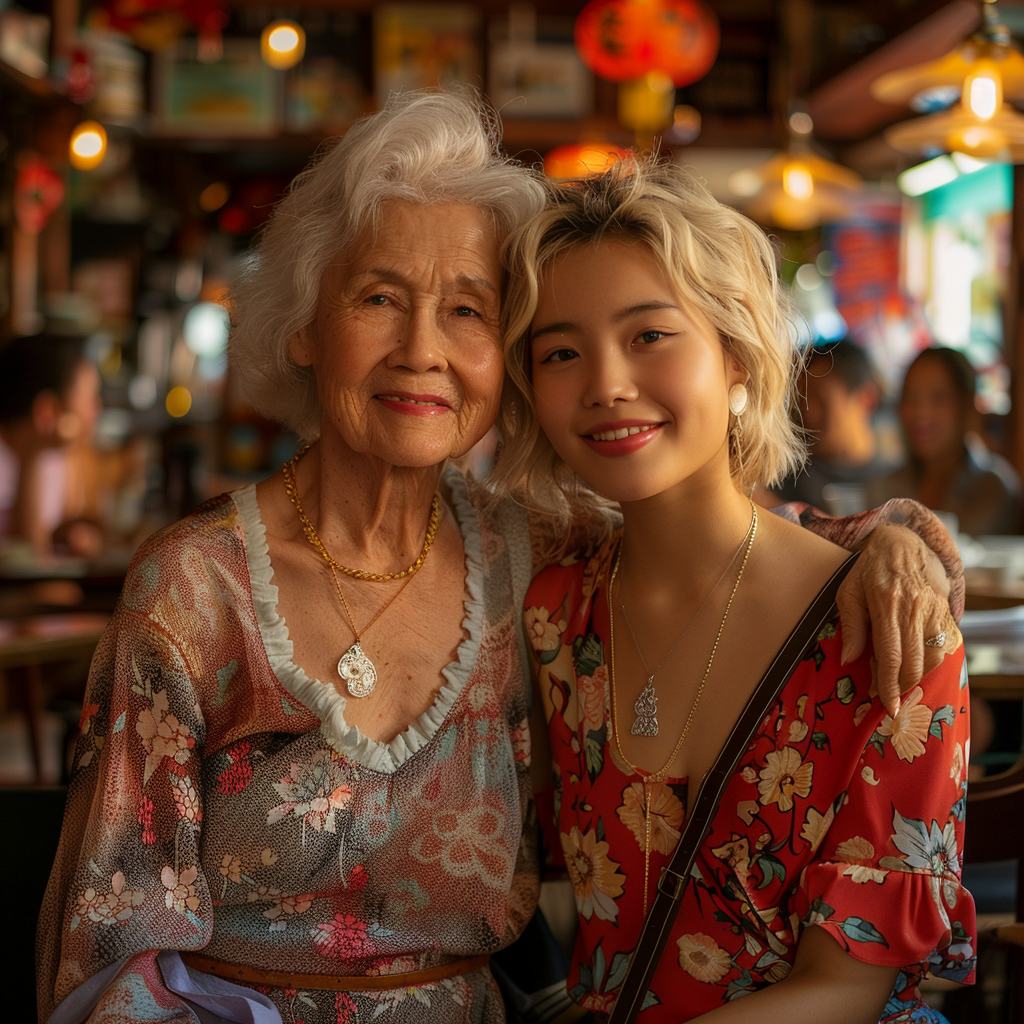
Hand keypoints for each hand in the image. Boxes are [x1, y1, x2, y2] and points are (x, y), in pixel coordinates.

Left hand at [836, 525, 956, 716]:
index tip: (888, 706)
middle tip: (889, 699)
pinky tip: (915, 664)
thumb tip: (849, 659)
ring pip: (932, 657)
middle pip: (914, 661)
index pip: (889, 654)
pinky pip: (943, 645)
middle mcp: (914, 608)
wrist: (902, 542)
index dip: (889, 684)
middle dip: (902, 687)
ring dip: (917, 676)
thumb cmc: (867, 569)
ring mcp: (934, 608)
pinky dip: (930, 661)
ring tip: (899, 681)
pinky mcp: (945, 609)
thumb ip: (851, 626)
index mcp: (886, 603)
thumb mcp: (848, 591)